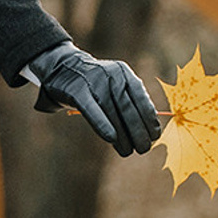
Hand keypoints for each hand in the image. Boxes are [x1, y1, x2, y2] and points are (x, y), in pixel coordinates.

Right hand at [28, 42, 161, 156]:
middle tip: (144, 148)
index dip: (149, 118)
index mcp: (124, 72)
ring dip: (122, 135)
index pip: (141, 97)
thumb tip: (149, 127)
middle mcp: (111, 74)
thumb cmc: (95, 83)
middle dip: (138, 131)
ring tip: (128, 151)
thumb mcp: (115, 83)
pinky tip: (111, 138)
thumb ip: (130, 99)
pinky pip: (91, 109)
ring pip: (112, 112)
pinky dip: (102, 124)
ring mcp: (93, 81)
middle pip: (128, 107)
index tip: (154, 135)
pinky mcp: (76, 90)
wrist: (63, 67)